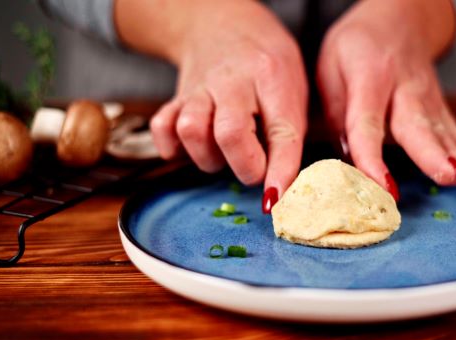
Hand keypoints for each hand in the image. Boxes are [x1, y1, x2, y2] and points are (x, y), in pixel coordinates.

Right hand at [116, 0, 307, 209]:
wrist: (225, 24)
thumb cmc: (268, 67)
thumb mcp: (293, 90)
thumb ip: (289, 133)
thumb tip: (284, 188)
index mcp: (272, 79)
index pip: (281, 131)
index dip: (279, 170)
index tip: (275, 199)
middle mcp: (233, 82)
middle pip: (230, 133)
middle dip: (244, 166)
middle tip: (253, 167)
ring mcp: (200, 89)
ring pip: (191, 131)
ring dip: (207, 157)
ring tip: (223, 154)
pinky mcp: (175, 97)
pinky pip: (162, 129)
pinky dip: (172, 148)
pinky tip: (191, 147)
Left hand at [317, 0, 455, 196]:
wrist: (398, 17)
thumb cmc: (357, 45)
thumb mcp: (331, 68)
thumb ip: (337, 115)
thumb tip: (346, 160)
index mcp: (369, 76)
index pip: (368, 123)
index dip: (373, 158)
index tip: (381, 186)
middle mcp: (403, 86)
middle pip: (416, 124)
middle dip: (431, 153)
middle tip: (445, 175)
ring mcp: (426, 95)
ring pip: (439, 127)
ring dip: (451, 154)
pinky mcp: (439, 104)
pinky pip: (450, 128)